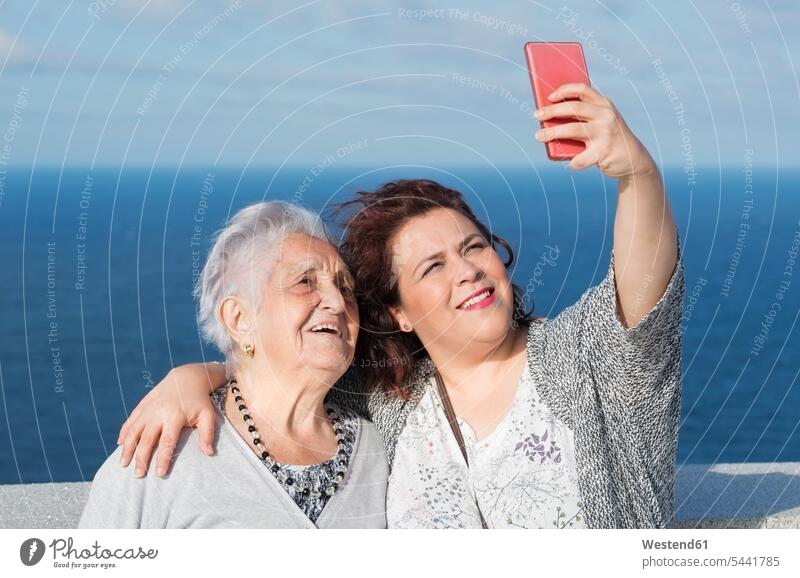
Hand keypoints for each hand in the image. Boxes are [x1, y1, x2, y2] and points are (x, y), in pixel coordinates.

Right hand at [117, 363, 222, 477]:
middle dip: (141, 458)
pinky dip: (124, 432)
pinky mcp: (143, 404)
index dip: (162, 459)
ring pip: (134, 430)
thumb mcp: (208, 415)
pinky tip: (120, 444)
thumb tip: (209, 453)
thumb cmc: (199, 400)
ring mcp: (148, 408)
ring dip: (127, 448)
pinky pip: (131, 420)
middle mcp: (158, 412)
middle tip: (138, 475)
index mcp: (175, 416)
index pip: (167, 442)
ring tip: (123, 464)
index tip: (159, 474)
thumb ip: (207, 434)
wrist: (187, 377)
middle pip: (146, 439)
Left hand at [534, 83, 656, 179]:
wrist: (634, 159)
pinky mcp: (604, 152)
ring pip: (574, 130)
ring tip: (539, 136)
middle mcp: (606, 116)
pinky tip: (570, 162)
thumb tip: (549, 117)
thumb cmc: (608, 138)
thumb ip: (584, 117)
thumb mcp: (601, 121)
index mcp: (604, 104)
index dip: (564, 90)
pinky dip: (574, 161)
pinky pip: (581, 157)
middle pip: (574, 108)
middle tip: (537, 115)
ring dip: (553, 133)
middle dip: (552, 111)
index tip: (549, 97)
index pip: (583, 90)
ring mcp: (605, 133)